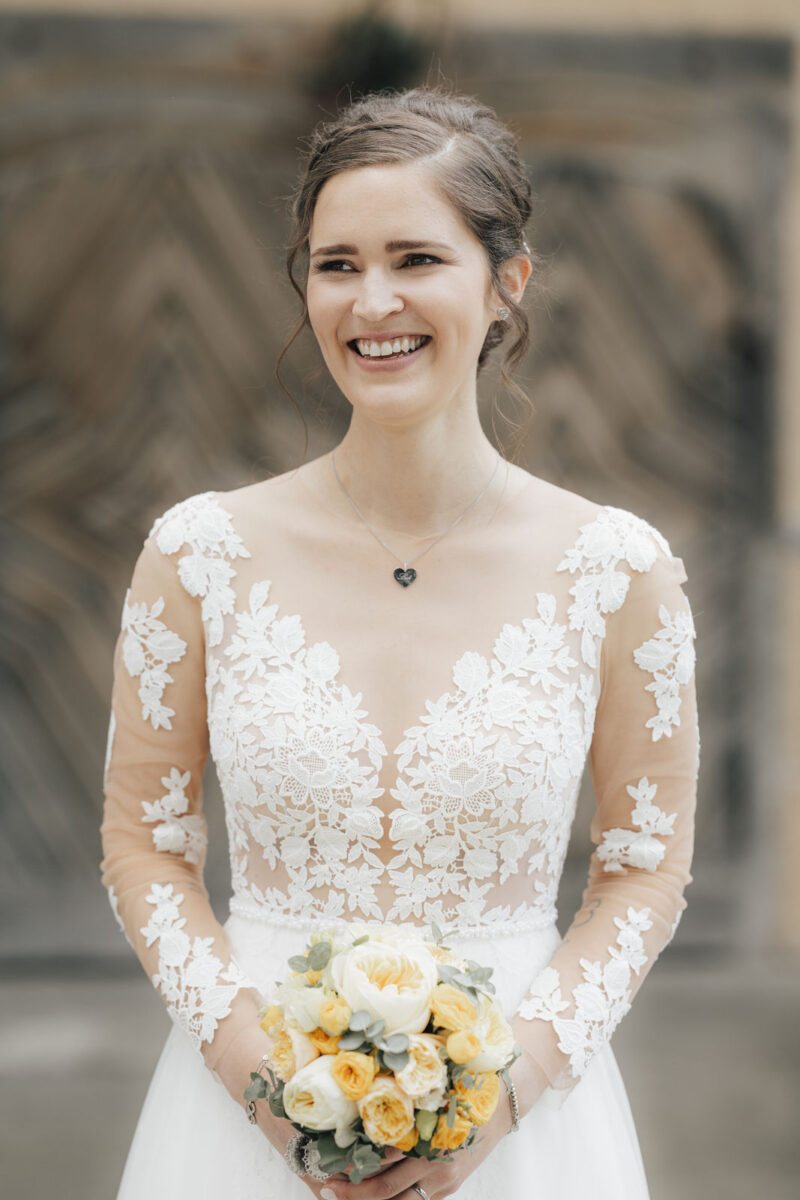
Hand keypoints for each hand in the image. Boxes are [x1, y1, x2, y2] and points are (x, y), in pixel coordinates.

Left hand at [310, 1054, 548, 1199]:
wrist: (503, 1101)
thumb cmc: (465, 1084)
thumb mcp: (434, 1086)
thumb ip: (403, 1098)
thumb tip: (361, 1092)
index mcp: (430, 1140)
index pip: (385, 1166)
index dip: (355, 1170)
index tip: (328, 1168)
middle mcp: (436, 1168)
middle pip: (387, 1193)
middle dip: (353, 1194)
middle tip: (325, 1187)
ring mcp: (443, 1183)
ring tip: (341, 1193)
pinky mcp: (448, 1188)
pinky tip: (372, 1193)